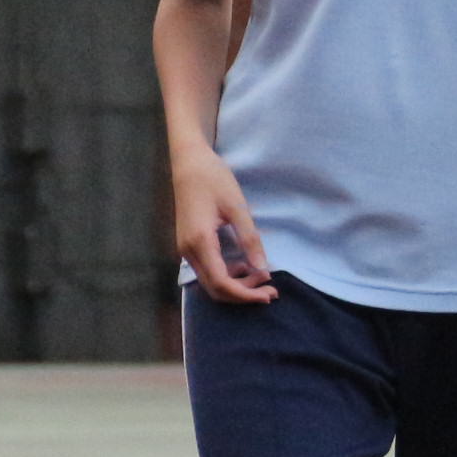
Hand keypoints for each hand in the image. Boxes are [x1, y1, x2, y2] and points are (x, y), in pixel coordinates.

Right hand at [172, 151, 274, 301]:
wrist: (188, 162)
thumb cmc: (213, 179)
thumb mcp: (237, 207)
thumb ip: (249, 238)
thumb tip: (263, 268)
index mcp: (200, 242)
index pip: (222, 283)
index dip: (246, 294)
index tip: (269, 293)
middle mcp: (188, 251)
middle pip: (215, 289)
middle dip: (243, 294)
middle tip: (271, 291)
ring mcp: (185, 249)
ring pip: (210, 282)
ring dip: (236, 286)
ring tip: (262, 278)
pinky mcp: (188, 245)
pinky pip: (207, 271)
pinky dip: (227, 276)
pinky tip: (244, 267)